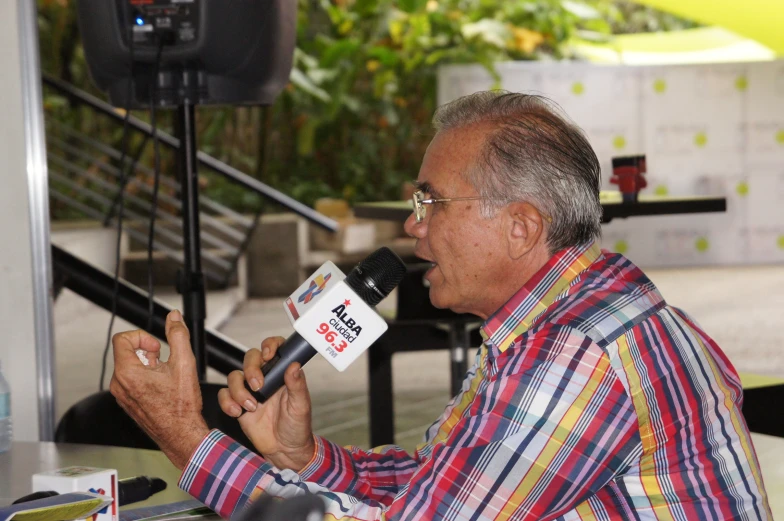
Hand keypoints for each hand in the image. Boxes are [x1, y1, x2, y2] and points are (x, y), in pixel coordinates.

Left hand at [110, 310, 209, 469]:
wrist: (181, 434)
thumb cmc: (182, 405)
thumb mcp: (184, 363)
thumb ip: (178, 335)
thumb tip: (173, 317)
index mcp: (127, 372)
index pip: (122, 338)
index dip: (142, 336)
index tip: (157, 347)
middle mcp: (119, 384)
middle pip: (126, 351)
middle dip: (147, 351)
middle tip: (164, 362)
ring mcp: (121, 395)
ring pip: (129, 366)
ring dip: (147, 364)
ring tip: (165, 376)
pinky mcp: (126, 402)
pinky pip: (130, 380)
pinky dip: (145, 377)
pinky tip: (162, 387)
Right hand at [217, 337, 314, 471]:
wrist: (284, 450)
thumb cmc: (296, 427)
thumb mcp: (301, 406)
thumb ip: (297, 385)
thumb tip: (295, 365)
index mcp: (282, 374)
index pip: (275, 348)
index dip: (269, 345)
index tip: (268, 355)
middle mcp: (265, 378)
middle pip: (250, 358)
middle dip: (251, 369)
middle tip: (258, 386)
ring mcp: (249, 390)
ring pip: (234, 376)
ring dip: (239, 390)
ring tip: (251, 407)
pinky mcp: (238, 404)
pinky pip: (224, 394)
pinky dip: (227, 402)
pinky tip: (237, 413)